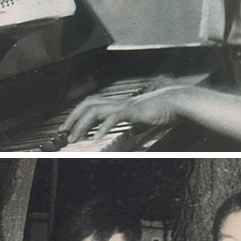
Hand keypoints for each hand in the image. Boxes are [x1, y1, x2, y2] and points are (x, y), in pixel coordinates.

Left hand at [60, 87, 182, 142]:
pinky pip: (113, 118)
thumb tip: (128, 132)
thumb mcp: (142, 119)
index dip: (77, 115)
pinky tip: (97, 138)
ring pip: (95, 110)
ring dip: (82, 124)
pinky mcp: (132, 110)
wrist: (177, 102)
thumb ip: (132, 124)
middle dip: (73, 118)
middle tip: (63, 133)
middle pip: (87, 104)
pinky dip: (102, 128)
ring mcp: (124, 105)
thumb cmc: (162, 110)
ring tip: (75, 138)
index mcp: (118, 103)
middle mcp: (118, 102)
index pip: (91, 105)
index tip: (68, 128)